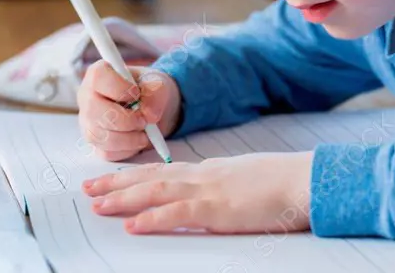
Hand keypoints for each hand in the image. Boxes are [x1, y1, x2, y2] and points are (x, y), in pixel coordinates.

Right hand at [77, 64, 180, 161]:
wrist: (150, 107)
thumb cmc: (147, 89)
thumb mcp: (156, 83)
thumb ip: (155, 93)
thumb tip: (149, 114)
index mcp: (98, 74)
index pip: (98, 77)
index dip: (120, 88)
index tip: (137, 94)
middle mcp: (87, 97)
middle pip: (94, 111)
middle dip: (125, 120)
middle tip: (144, 120)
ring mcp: (87, 122)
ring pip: (100, 136)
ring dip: (129, 138)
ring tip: (145, 132)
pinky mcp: (95, 143)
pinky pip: (107, 152)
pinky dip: (127, 150)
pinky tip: (136, 139)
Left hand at [83, 152, 313, 234]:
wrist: (306, 179)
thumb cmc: (284, 183)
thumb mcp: (246, 181)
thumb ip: (224, 187)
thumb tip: (211, 197)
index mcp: (209, 171)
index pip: (162, 170)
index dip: (132, 174)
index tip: (109, 177)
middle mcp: (203, 175)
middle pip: (150, 176)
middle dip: (116, 182)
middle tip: (87, 188)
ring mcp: (209, 190)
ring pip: (155, 190)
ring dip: (123, 198)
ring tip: (97, 204)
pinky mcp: (219, 209)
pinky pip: (178, 213)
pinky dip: (152, 218)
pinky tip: (133, 225)